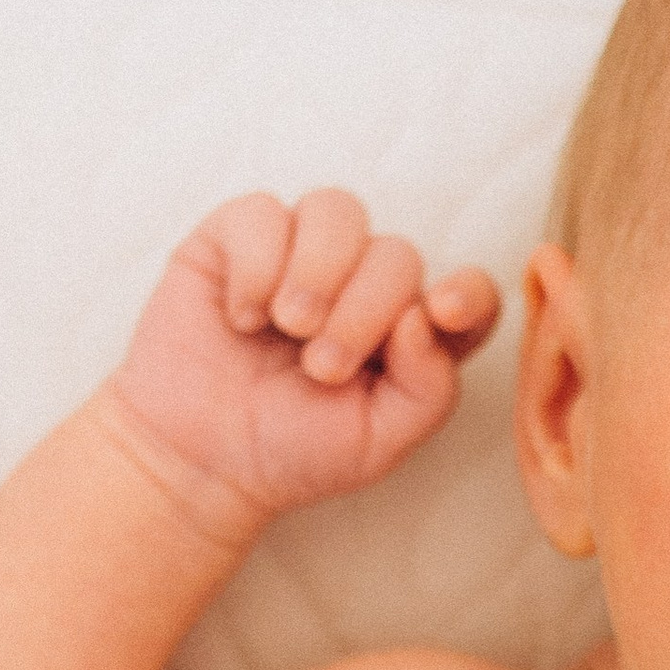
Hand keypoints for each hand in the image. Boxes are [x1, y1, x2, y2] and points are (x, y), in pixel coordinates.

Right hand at [100, 189, 502, 532]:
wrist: (199, 458)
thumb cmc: (293, 450)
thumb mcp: (379, 442)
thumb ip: (427, 387)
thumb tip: (425, 315)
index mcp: (412, 332)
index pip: (469, 292)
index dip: (468, 292)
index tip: (442, 312)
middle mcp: (365, 282)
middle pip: (398, 254)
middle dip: (363, 312)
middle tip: (321, 368)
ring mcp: (303, 251)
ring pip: (338, 211)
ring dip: (318, 274)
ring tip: (288, 328)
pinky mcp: (240, 236)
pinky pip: (264, 211)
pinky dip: (256, 265)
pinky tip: (241, 316)